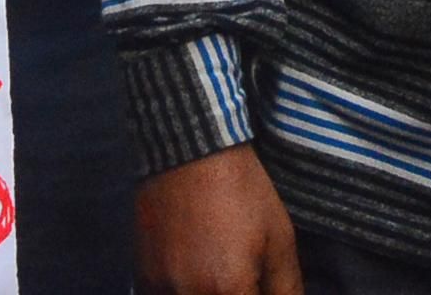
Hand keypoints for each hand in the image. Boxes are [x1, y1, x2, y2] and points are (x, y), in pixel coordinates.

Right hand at [133, 146, 301, 294]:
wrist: (189, 150)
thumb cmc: (242, 191)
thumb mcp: (278, 239)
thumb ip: (287, 290)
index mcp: (229, 291)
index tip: (257, 288)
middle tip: (243, 280)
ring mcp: (161, 288)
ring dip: (212, 294)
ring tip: (221, 275)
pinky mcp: (143, 277)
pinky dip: (185, 293)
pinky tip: (197, 273)